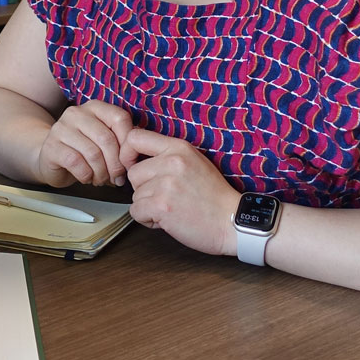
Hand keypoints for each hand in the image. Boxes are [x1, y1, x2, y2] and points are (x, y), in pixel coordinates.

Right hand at [33, 100, 135, 186]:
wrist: (51, 157)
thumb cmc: (83, 150)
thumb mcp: (103, 140)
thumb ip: (121, 141)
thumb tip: (139, 152)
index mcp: (95, 107)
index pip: (120, 119)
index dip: (128, 144)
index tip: (128, 161)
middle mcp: (77, 113)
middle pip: (106, 139)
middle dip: (115, 164)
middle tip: (116, 177)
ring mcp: (61, 128)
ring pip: (92, 153)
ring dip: (101, 173)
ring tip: (101, 179)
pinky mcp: (51, 146)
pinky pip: (76, 163)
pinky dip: (86, 176)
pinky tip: (86, 178)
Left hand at [123, 128, 239, 255]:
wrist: (232, 222)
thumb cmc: (214, 196)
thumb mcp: (194, 162)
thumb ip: (167, 156)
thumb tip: (136, 155)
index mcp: (179, 147)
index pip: (135, 137)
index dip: (127, 152)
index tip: (133, 164)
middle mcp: (171, 162)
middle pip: (133, 172)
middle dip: (143, 188)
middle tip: (166, 197)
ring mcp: (166, 183)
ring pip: (135, 195)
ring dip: (148, 205)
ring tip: (172, 208)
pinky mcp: (162, 205)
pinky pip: (136, 211)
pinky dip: (148, 220)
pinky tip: (168, 219)